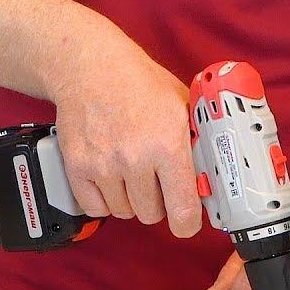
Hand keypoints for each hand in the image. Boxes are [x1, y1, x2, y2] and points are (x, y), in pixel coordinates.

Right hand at [47, 46, 201, 237]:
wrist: (91, 67)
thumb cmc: (139, 83)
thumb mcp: (182, 104)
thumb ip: (196, 141)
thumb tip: (211, 175)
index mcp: (167, 145)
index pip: (183, 209)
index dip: (188, 223)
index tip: (187, 222)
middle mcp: (135, 159)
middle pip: (152, 214)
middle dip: (158, 202)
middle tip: (156, 181)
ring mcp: (103, 165)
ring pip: (125, 211)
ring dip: (131, 199)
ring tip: (132, 173)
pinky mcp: (77, 167)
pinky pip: (96, 208)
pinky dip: (104, 200)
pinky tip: (111, 179)